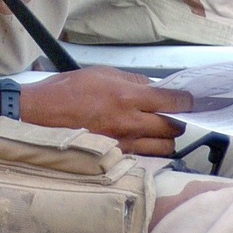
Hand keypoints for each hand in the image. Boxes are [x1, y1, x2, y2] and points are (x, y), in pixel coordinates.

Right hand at [22, 68, 190, 156]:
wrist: (40, 116)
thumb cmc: (66, 91)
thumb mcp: (100, 73)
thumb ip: (130, 80)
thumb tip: (152, 87)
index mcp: (126, 97)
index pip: (170, 102)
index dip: (187, 102)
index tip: (192, 101)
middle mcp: (129, 123)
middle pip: (172, 129)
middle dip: (177, 122)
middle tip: (172, 115)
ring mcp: (123, 145)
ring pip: (163, 149)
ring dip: (166, 140)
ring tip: (158, 131)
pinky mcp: (116, 159)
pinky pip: (145, 159)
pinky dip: (150, 153)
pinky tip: (144, 144)